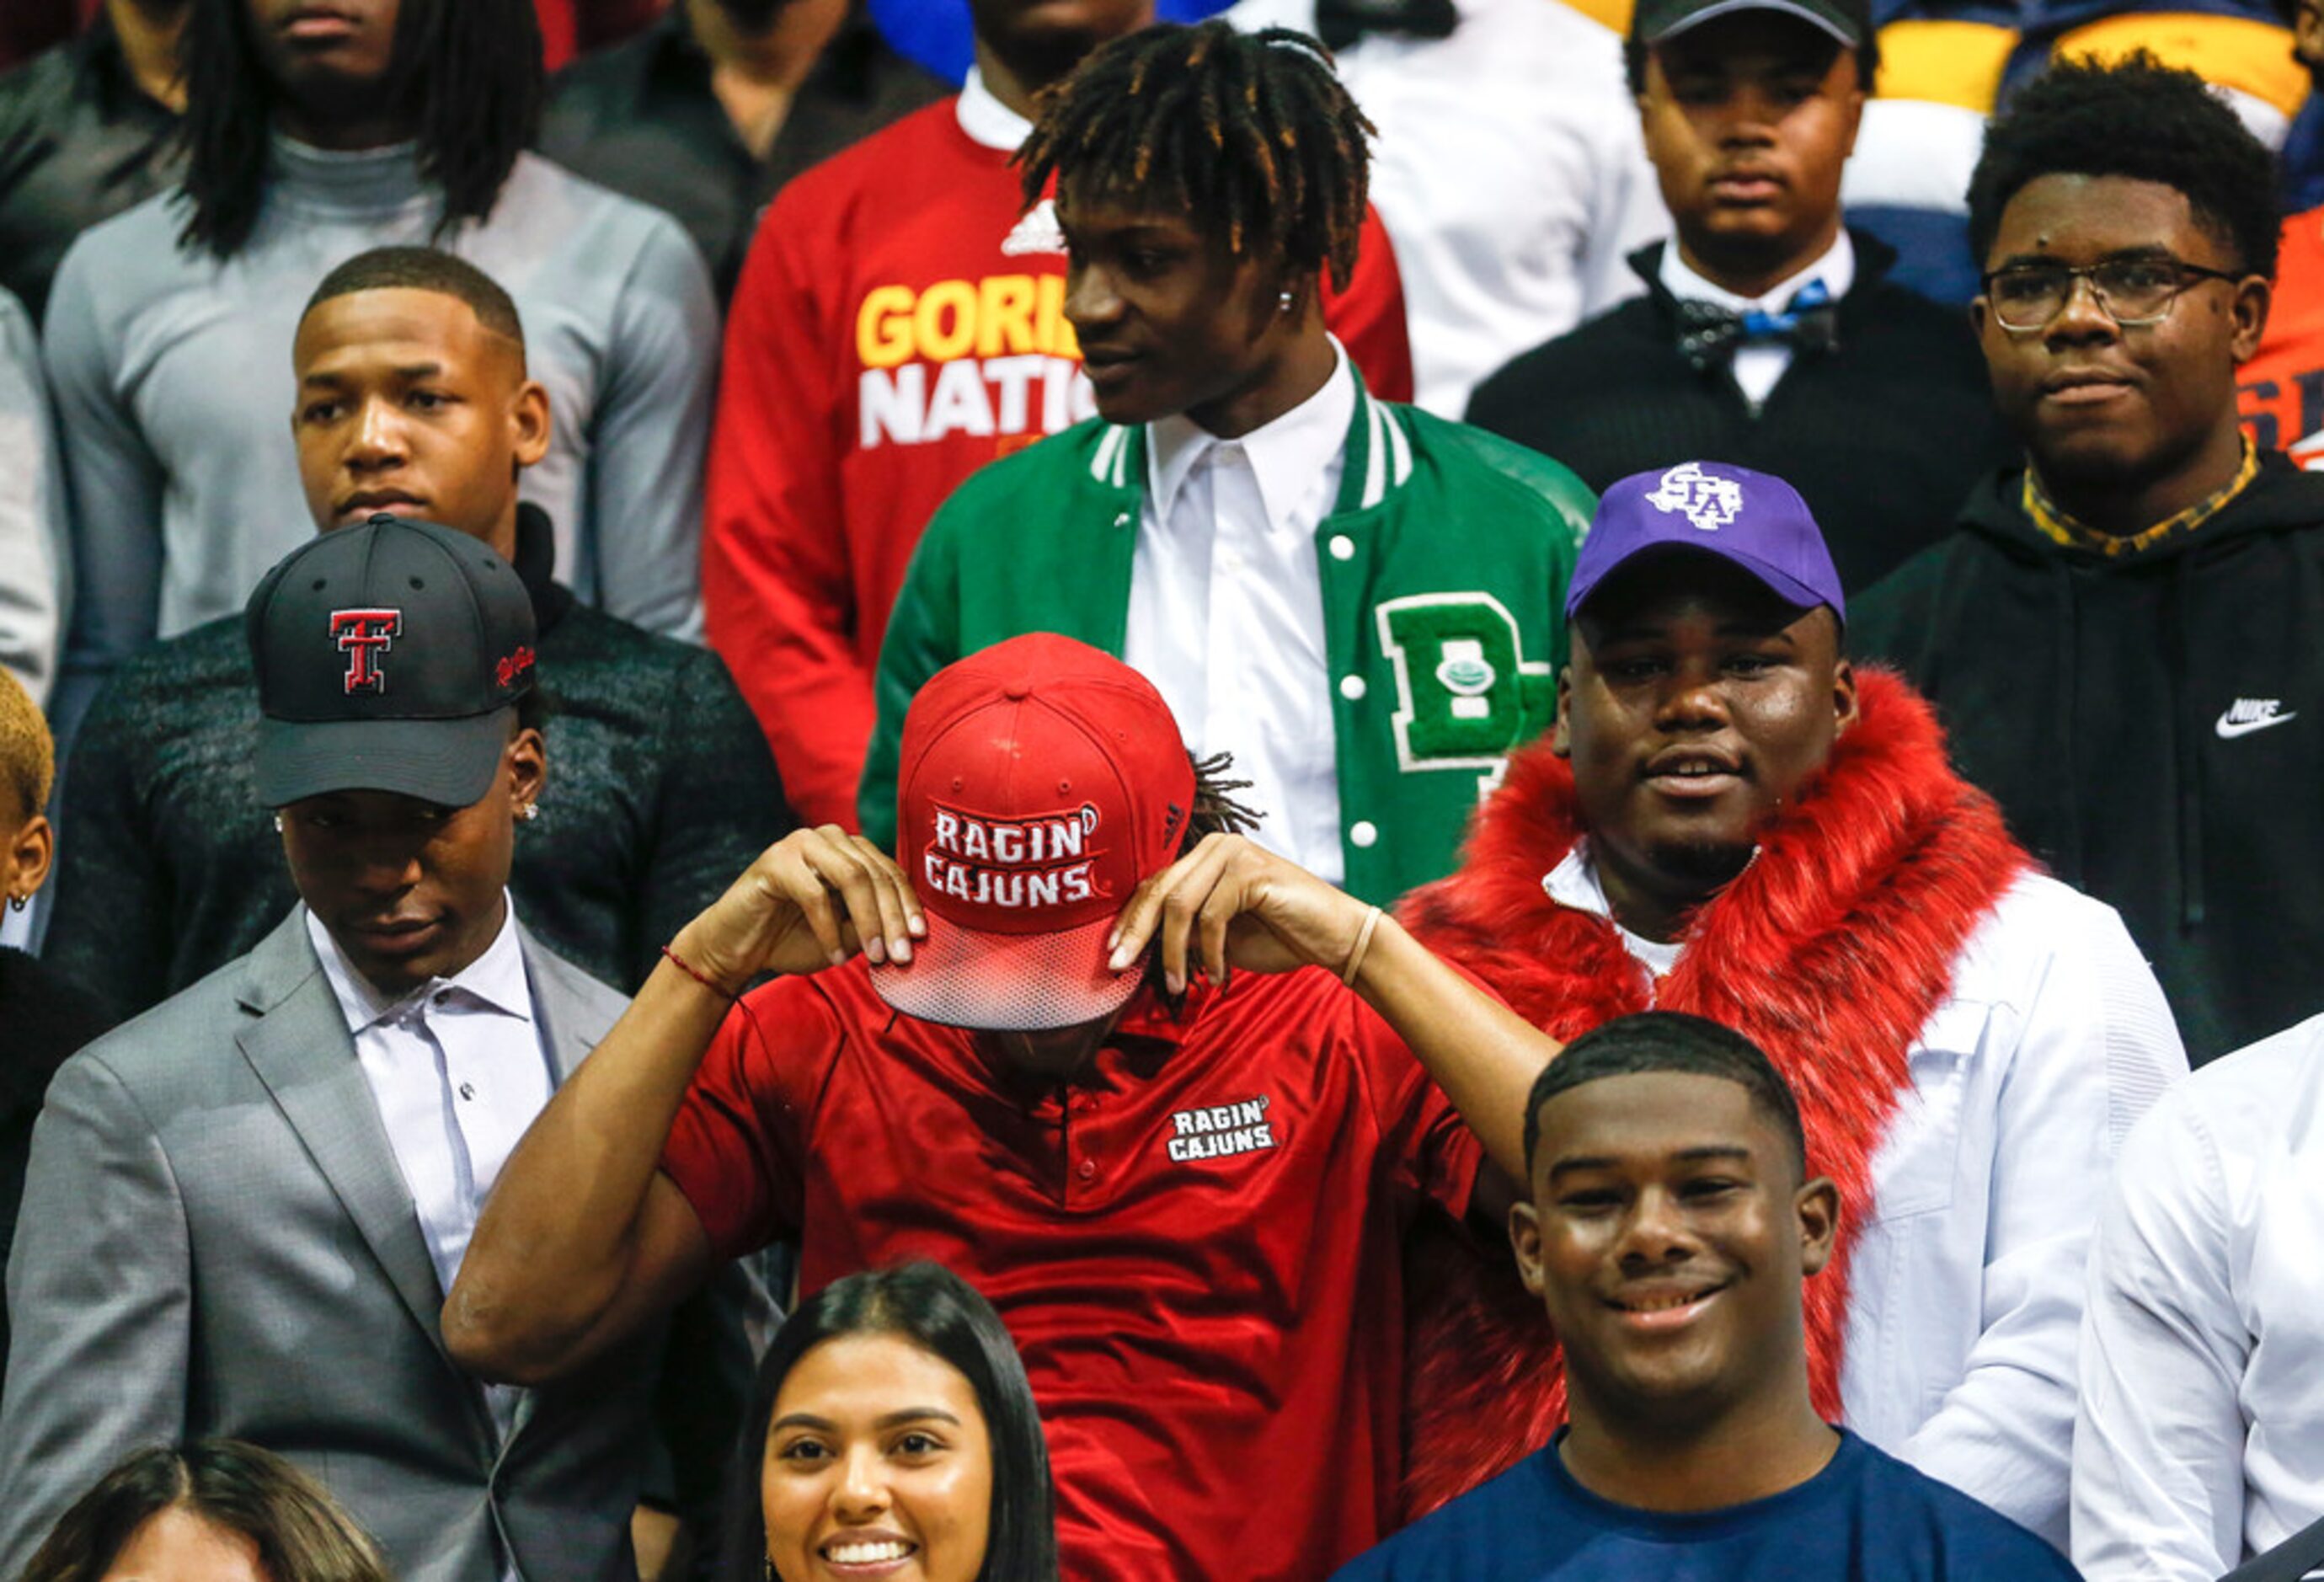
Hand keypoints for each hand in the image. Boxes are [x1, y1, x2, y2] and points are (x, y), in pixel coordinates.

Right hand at [669, 827, 924, 993]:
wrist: (735, 948)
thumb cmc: (792, 939)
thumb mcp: (846, 935)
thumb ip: (873, 927)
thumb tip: (909, 934)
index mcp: (850, 851)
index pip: (889, 872)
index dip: (908, 904)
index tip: (921, 937)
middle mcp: (829, 839)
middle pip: (875, 873)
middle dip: (893, 917)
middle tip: (901, 955)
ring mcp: (801, 844)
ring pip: (852, 877)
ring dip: (868, 920)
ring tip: (875, 957)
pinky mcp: (775, 861)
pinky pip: (814, 894)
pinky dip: (829, 929)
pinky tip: (835, 956)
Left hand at [1106, 833, 1374, 994]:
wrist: (1336, 939)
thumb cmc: (1282, 936)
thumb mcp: (1220, 938)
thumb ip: (1186, 933)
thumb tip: (1141, 945)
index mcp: (1207, 856)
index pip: (1156, 884)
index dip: (1131, 919)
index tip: (1113, 953)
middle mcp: (1218, 846)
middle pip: (1160, 889)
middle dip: (1136, 932)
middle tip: (1120, 967)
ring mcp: (1234, 854)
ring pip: (1180, 904)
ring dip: (1173, 951)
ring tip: (1176, 983)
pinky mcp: (1251, 871)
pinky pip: (1211, 916)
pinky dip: (1211, 952)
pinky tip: (1219, 975)